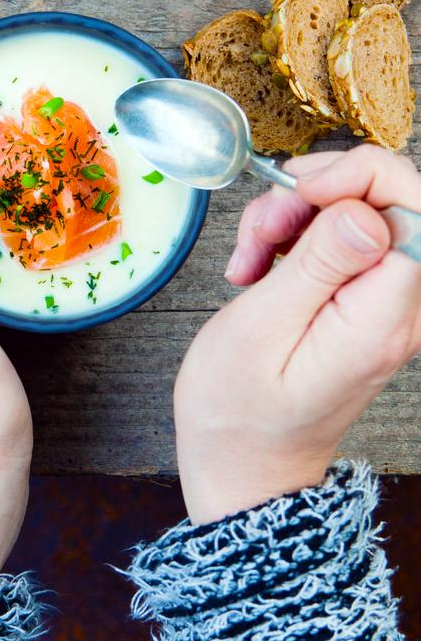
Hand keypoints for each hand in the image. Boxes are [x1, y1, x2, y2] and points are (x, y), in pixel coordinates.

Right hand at [175, 145, 420, 524]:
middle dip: (318, 194)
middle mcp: (400, 311)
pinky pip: (342, 240)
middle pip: (389, 202)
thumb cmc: (238, 411)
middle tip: (264, 230)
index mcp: (382, 319)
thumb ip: (317, 265)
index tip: (299, 196)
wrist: (243, 462)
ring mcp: (383, 308)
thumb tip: (364, 210)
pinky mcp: (361, 304)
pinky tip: (262, 264)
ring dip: (297, 216)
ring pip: (358, 214)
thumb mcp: (260, 330)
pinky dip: (296, 236)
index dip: (358, 177)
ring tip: (251, 256)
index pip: (415, 207)